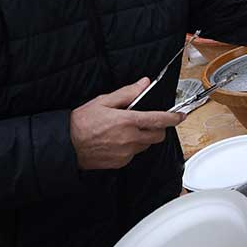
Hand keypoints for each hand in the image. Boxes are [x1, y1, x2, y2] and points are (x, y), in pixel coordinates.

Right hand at [69, 78, 185, 169]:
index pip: (159, 120)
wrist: (66, 146)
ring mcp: (126, 153)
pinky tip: (118, 142)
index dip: (173, 118)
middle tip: (149, 122)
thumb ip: (127, 93)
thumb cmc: (82, 122)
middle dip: (158, 128)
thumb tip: (143, 83)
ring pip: (146, 145)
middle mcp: (129, 138)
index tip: (181, 116)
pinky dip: (132, 147)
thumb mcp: (103, 101)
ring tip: (127, 131)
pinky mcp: (121, 163)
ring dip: (143, 138)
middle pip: (158, 136)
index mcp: (127, 121)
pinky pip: (134, 154)